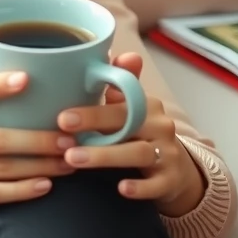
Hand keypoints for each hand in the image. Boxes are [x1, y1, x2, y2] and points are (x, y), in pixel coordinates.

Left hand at [56, 52, 205, 216]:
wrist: (176, 171)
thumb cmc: (140, 134)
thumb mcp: (129, 110)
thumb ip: (117, 84)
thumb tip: (110, 50)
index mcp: (146, 105)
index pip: (119, 103)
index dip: (91, 110)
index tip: (61, 116)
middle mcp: (160, 126)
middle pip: (127, 124)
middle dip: (93, 128)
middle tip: (61, 135)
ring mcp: (167, 154)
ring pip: (138, 153)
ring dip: (104, 156)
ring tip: (73, 159)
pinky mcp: (170, 181)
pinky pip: (156, 185)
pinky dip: (140, 187)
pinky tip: (121, 188)